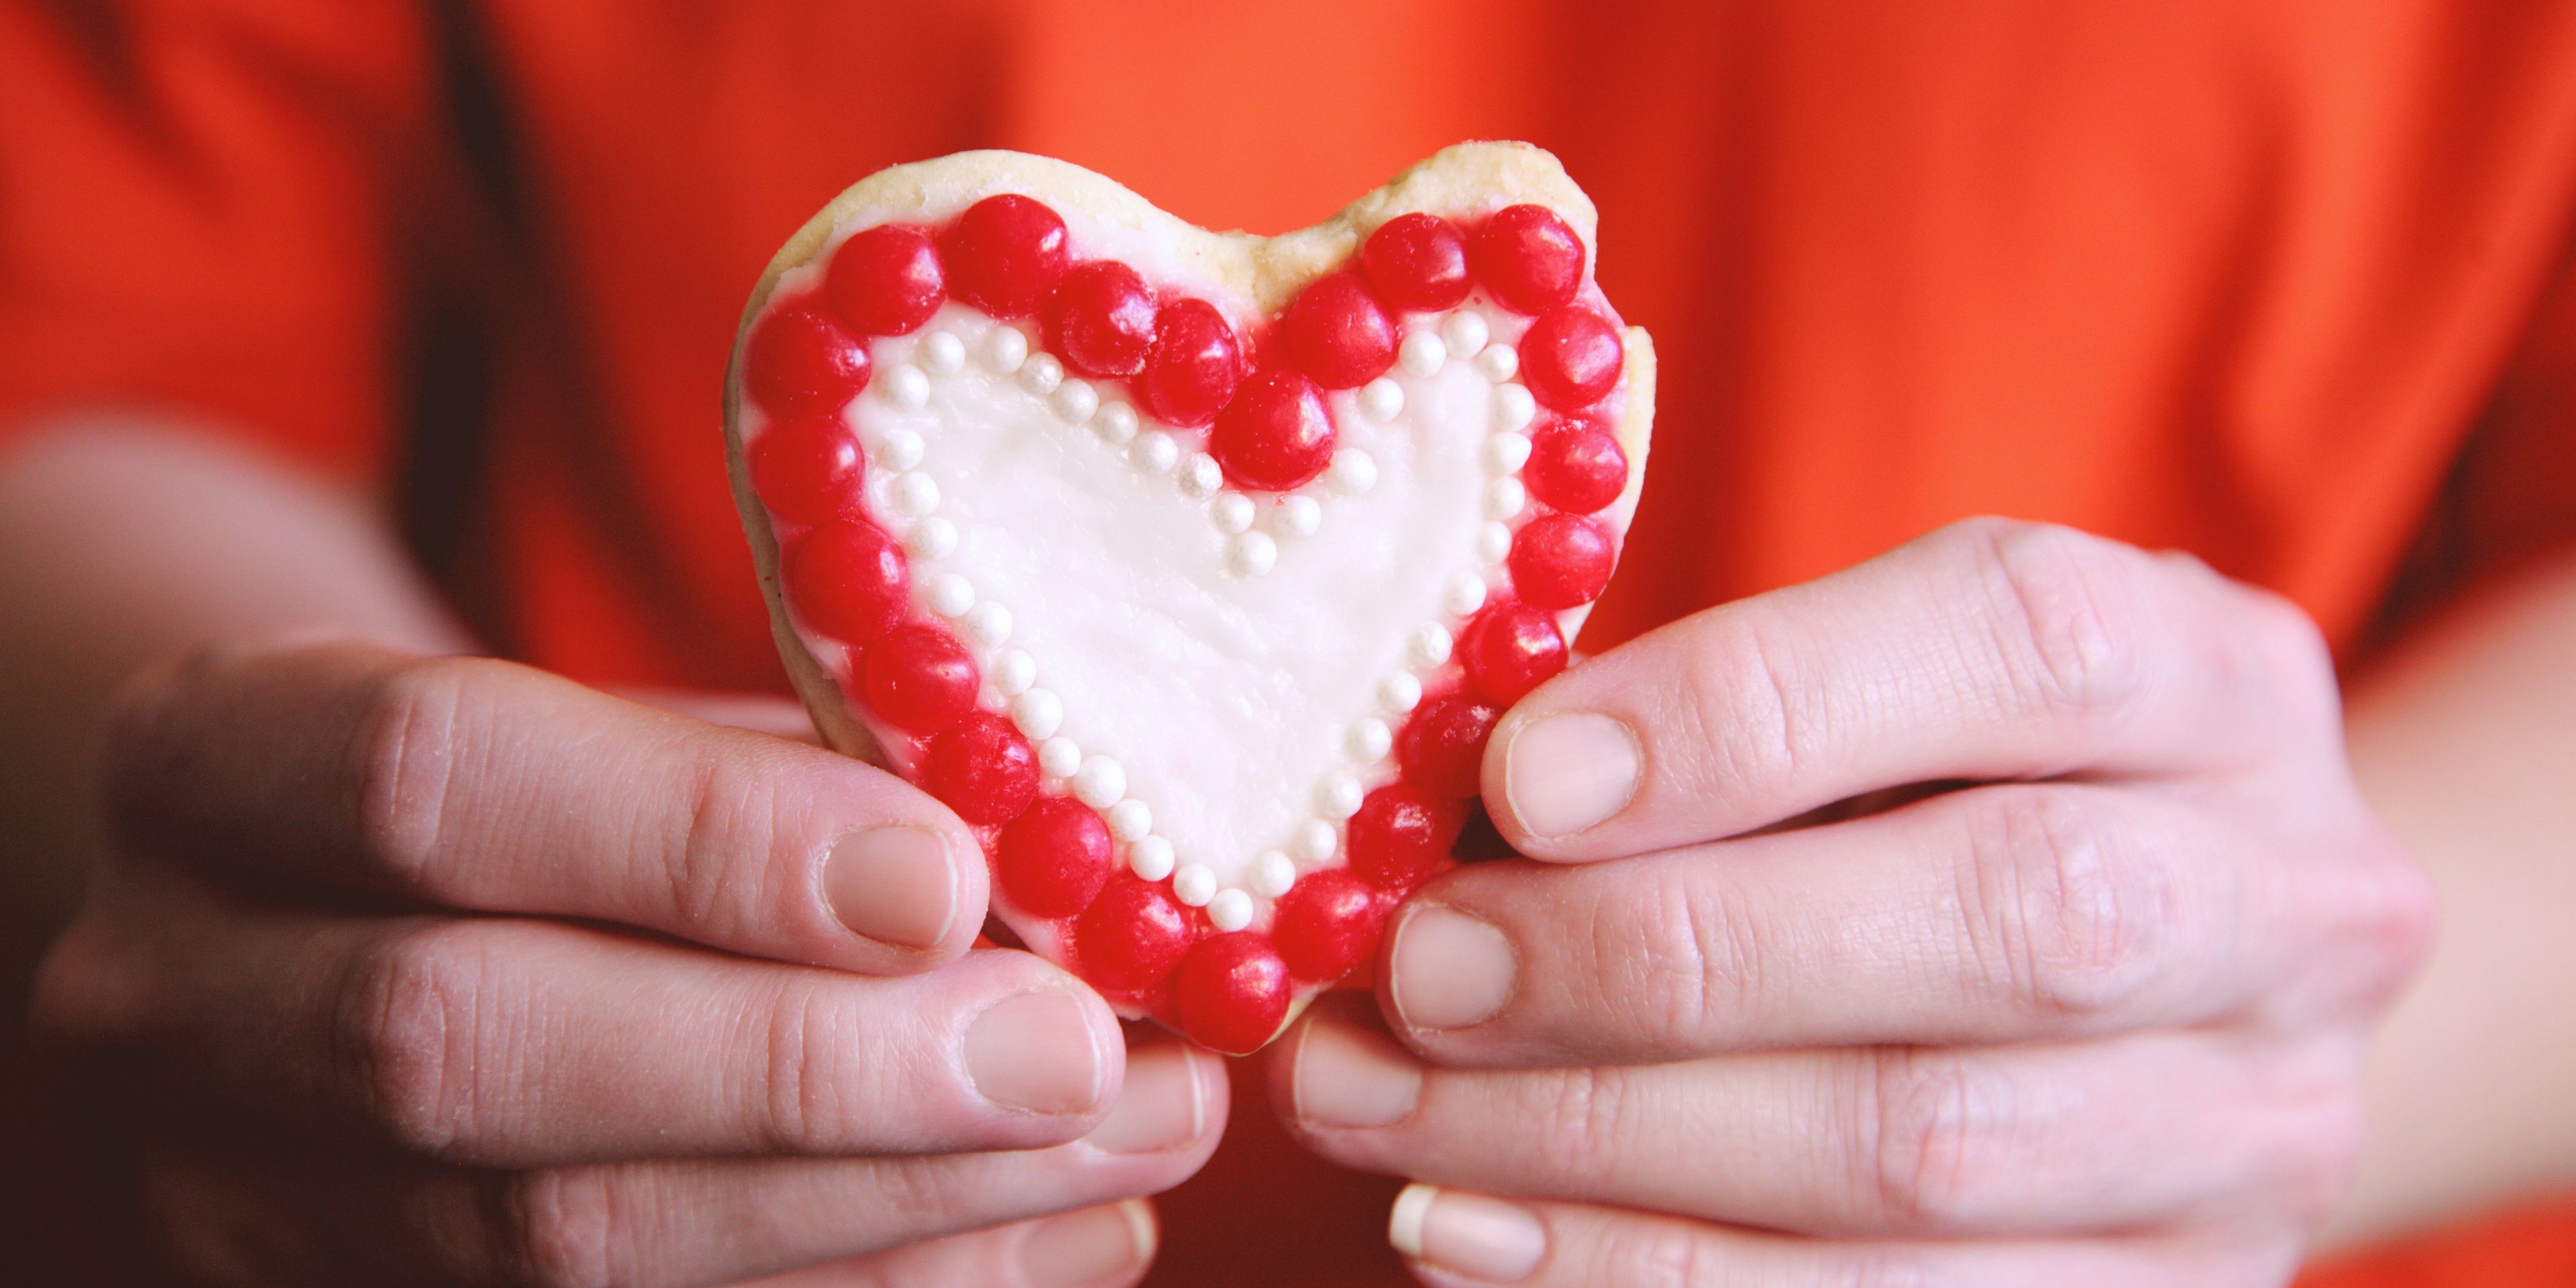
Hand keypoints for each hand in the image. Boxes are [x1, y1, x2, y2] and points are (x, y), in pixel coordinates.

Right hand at [30, 640, 1221, 1287]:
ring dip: (895, 1207)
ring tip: (1128, 1138)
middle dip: (816, 1068)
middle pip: (482, 1054)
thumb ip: (780, 782)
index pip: (438, 787)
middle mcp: (183, 999)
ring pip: (562, 1248)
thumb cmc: (527, 809)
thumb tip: (1046, 874)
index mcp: (221, 768)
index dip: (703, 841)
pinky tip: (1051, 1233)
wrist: (319, 946)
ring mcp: (248, 1201)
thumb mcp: (608, 730)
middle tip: (1079, 1054)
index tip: (947, 877)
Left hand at [1274, 519, 2432, 1285]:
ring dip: (1604, 1146)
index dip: (1752, 710)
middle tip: (1419, 973)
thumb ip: (1723, 720)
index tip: (1516, 779)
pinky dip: (1650, 1279)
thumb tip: (1449, 808)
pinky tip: (1470, 1238)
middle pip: (2000, 920)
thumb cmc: (1959, 798)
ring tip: (1377, 1109)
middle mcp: (2293, 903)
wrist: (2179, 990)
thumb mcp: (1889, 698)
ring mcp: (2257, 1130)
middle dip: (1659, 956)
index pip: (2018, 646)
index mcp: (2215, 680)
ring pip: (1928, 1152)